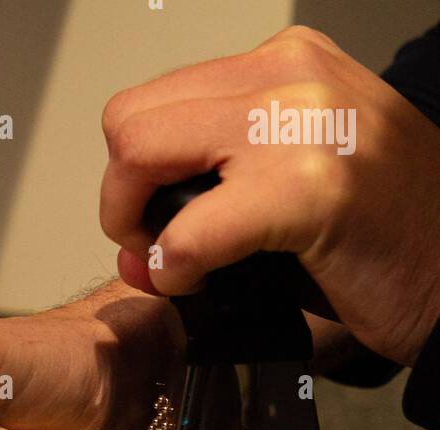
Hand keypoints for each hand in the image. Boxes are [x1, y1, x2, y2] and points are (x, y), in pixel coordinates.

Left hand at [100, 25, 439, 365]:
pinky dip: (177, 266)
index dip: (134, 176)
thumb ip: (208, 199)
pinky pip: (193, 228)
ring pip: (142, 153)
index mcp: (284, 67)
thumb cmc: (386, 239)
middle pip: (131, 123)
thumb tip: (134, 246)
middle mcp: (288, 78)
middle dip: (122, 199)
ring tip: (183, 265)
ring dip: (141, 228)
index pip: (154, 104)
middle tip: (158, 248)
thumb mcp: (293, 187)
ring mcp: (298, 125)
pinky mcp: (308, 188)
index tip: (158, 226)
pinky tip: (200, 284)